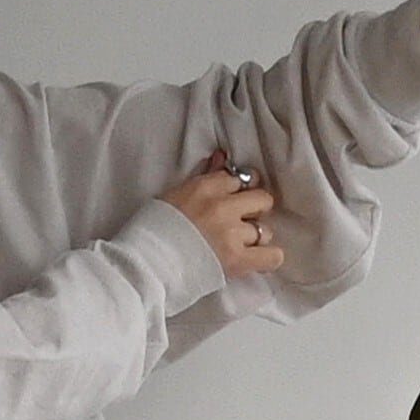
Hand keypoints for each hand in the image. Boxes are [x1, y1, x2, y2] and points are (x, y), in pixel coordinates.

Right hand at [161, 148, 284, 278]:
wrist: (146, 262)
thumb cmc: (154, 228)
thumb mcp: (175, 194)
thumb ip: (205, 176)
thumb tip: (222, 157)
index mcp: (205, 187)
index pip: (238, 178)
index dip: (238, 191)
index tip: (233, 200)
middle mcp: (223, 207)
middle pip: (262, 200)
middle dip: (255, 210)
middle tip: (242, 222)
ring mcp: (232, 233)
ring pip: (265, 230)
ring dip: (256, 237)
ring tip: (240, 246)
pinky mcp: (238, 259)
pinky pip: (272, 256)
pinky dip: (268, 258)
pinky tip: (258, 259)